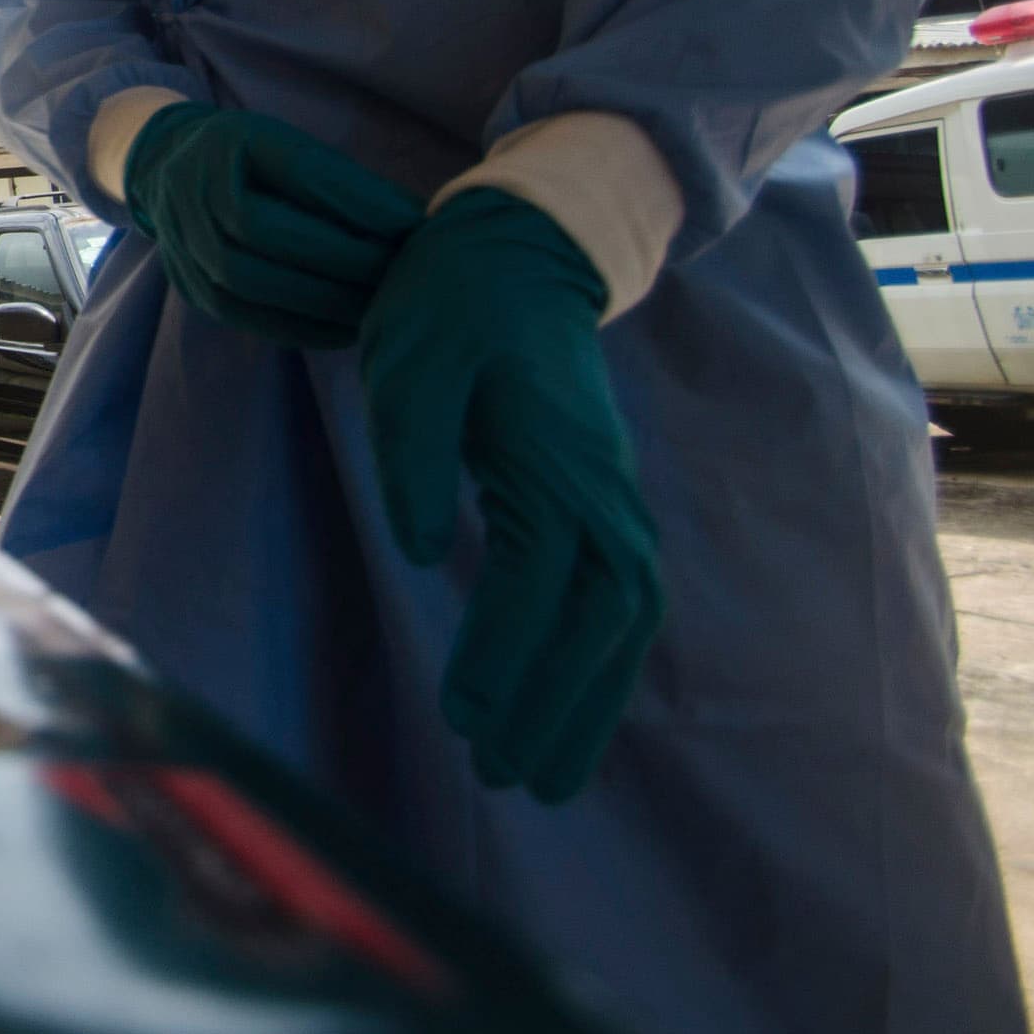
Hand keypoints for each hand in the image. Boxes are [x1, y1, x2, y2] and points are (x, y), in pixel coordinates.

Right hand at [119, 102, 424, 346]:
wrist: (168, 171)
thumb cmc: (251, 158)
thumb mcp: (291, 147)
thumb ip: (341, 182)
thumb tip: (413, 222)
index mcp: (231, 141)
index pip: (298, 171)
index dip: (358, 202)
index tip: (413, 224)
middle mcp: (195, 187)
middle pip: (264, 229)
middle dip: (342, 257)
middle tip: (402, 273)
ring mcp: (182, 240)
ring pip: (247, 277)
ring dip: (321, 298)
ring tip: (378, 306)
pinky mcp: (189, 286)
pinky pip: (243, 314)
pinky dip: (299, 326)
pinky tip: (346, 329)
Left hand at [359, 189, 661, 803]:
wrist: (517, 253)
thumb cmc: (451, 306)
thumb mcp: (409, 362)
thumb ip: (412, 451)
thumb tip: (420, 545)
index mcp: (553, 462)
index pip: (540, 580)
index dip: (507, 654)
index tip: (466, 717)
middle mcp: (603, 492)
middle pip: (603, 622)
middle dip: (561, 707)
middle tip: (510, 781)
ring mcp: (613, 498)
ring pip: (624, 620)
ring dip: (588, 701)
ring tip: (544, 778)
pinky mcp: (604, 501)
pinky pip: (620, 599)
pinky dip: (601, 664)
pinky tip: (570, 712)